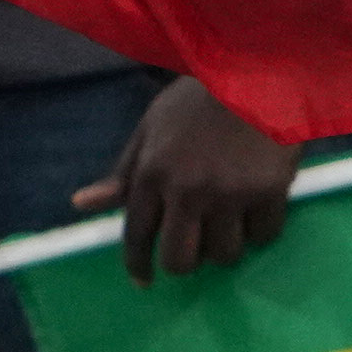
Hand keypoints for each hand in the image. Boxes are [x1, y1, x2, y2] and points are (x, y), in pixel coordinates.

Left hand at [73, 78, 298, 280]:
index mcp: (152, 172)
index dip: (138, 264)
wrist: (258, 71)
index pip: (136, 234)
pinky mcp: (269, 191)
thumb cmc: (200, 99)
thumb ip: (124, 172)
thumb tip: (82, 204)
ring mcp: (230, 193)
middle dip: (183, 264)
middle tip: (194, 251)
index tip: (143, 280)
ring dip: (225, 247)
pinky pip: (264, 236)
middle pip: (180, 260)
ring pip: (225, 254)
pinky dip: (259, 231)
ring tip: (230, 225)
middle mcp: (187, 189)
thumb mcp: (152, 127)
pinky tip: (257, 212)